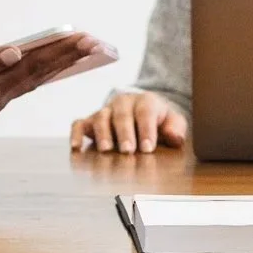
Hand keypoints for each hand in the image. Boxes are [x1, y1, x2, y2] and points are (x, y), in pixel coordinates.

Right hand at [0, 33, 103, 161]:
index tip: (85, 38)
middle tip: (97, 42)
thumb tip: (17, 51)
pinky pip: (20, 84)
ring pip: (33, 78)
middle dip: (69, 56)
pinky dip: (38, 73)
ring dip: (57, 63)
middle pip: (41, 72)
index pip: (36, 65)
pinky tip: (45, 69)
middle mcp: (0, 97)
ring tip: (80, 51)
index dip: (61, 51)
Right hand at [70, 90, 187, 153]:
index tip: (148, 148)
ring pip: (101, 117)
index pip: (145, 112)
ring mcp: (105, 111)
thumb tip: (175, 137)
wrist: (143, 110)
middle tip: (128, 150)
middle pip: (121, 114)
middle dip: (124, 133)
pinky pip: (79, 124)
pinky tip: (76, 147)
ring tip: (106, 150)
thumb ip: (176, 128)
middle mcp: (123, 103)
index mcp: (145, 102)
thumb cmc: (158, 120)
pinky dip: (76, 134)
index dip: (146, 129)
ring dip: (102, 133)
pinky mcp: (91, 121)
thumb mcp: (173, 121)